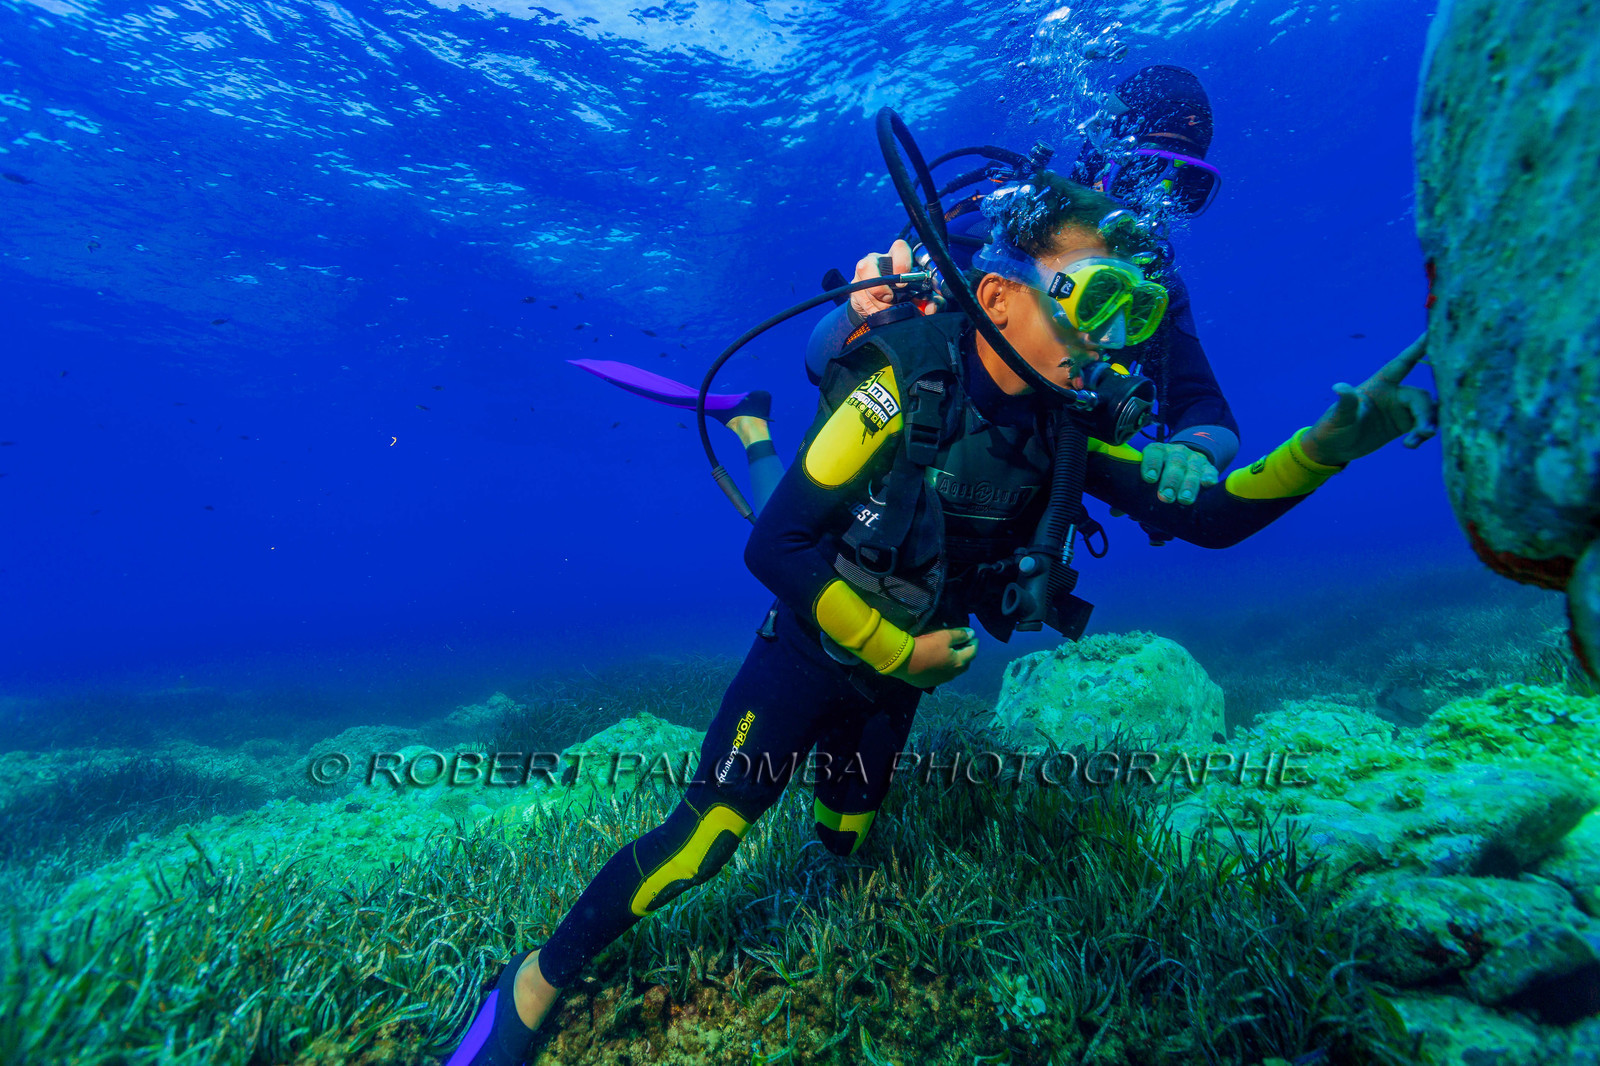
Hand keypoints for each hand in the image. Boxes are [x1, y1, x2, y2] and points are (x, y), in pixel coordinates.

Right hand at [849, 239, 938, 320]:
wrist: (884, 303)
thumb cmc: (906, 294)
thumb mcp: (921, 296)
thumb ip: (931, 301)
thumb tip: (932, 307)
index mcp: (897, 257)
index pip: (899, 247)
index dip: (901, 263)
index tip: (904, 283)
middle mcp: (877, 260)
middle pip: (868, 264)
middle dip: (880, 286)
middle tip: (890, 297)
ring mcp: (862, 273)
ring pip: (863, 285)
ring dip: (877, 302)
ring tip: (887, 308)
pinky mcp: (854, 286)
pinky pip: (859, 299)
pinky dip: (870, 309)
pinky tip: (878, 311)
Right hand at [889, 626, 977, 687]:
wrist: (903, 661)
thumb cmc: (927, 646)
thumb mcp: (944, 636)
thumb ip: (959, 635)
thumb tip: (972, 634)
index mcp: (958, 662)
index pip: (972, 652)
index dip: (974, 643)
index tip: (974, 637)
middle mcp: (952, 674)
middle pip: (964, 664)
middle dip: (966, 654)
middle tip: (964, 646)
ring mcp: (940, 680)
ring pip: (952, 671)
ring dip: (954, 663)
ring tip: (951, 654)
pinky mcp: (928, 682)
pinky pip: (940, 675)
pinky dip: (942, 668)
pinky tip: (937, 663)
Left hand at [1139, 442, 1218, 505]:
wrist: (1187, 460)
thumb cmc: (1161, 474)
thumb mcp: (1149, 477)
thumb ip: (1133, 492)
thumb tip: (1115, 511)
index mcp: (1158, 451)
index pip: (1154, 452)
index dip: (1151, 464)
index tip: (1149, 479)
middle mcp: (1176, 452)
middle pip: (1175, 463)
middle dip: (1170, 481)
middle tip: (1165, 497)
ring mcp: (1193, 458)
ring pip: (1192, 468)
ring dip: (1189, 484)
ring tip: (1184, 500)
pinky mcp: (1208, 467)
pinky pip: (1210, 470)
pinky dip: (1208, 477)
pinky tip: (1207, 485)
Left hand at [1301, 333, 1437, 465]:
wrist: (1333, 448)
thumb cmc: (1332, 427)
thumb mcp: (1339, 416)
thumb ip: (1345, 403)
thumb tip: (1339, 387)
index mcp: (1380, 384)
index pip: (1404, 363)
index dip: (1419, 347)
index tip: (1434, 331)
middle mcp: (1394, 394)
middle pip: (1421, 397)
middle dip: (1426, 412)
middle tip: (1424, 432)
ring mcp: (1400, 410)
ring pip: (1427, 411)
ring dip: (1427, 425)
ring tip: (1416, 440)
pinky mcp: (1403, 425)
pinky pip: (1423, 426)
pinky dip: (1422, 435)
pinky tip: (1411, 445)